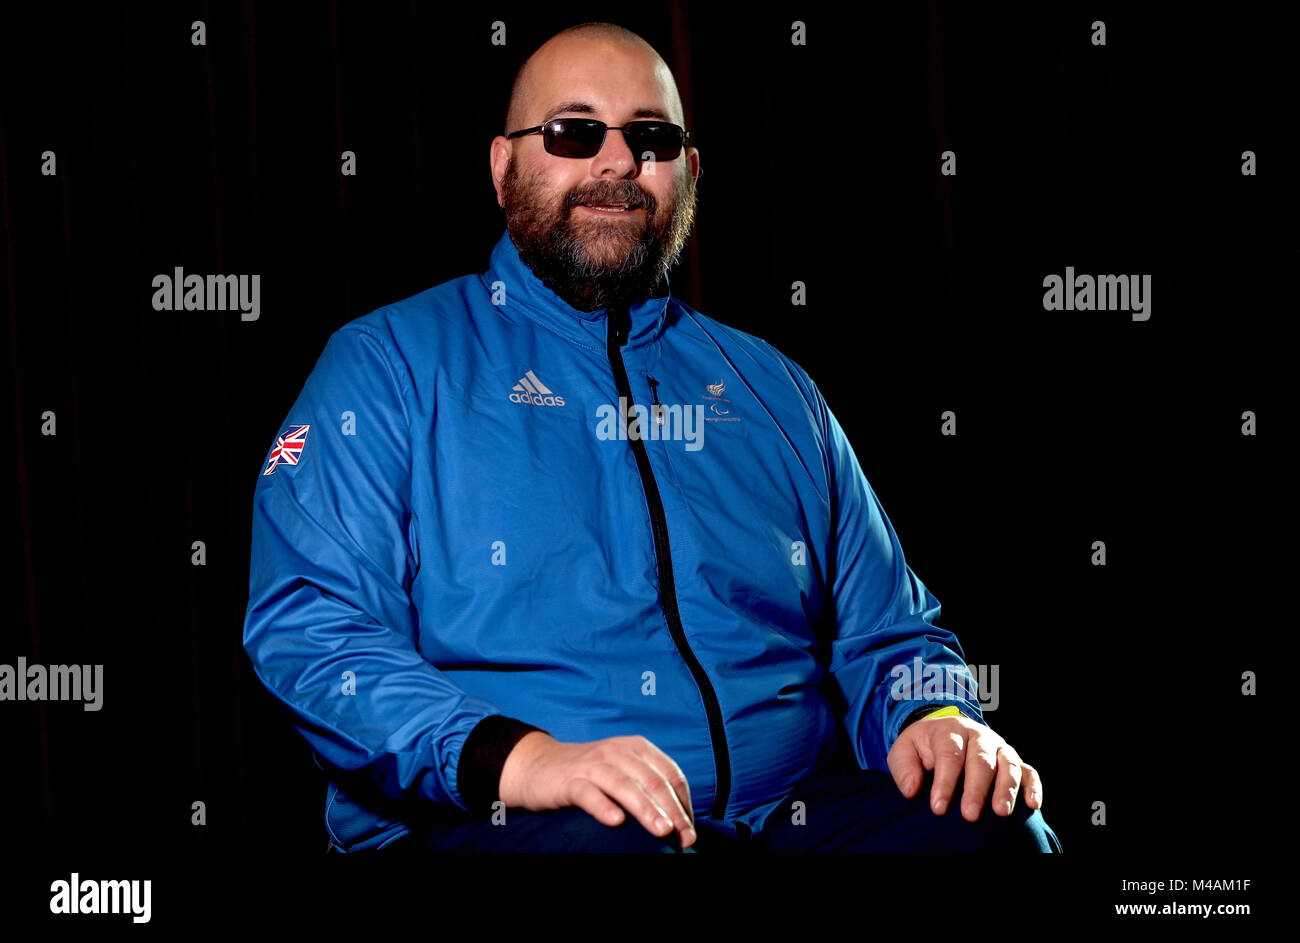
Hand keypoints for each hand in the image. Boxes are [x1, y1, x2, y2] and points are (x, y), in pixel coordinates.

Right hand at [497, 732, 697, 848]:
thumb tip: (678, 822)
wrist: (538, 765)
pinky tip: (616, 822)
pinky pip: (588, 793)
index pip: (670, 774)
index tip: (689, 831)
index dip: (684, 804)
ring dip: (646, 809)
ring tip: (662, 830)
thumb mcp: (622, 772)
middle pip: (652, 781)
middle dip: (672, 811)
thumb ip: (647, 787)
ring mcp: (593, 765)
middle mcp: (618, 752)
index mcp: (636, 748)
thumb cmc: (589, 775)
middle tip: (683, 838)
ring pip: (625, 786)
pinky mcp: (569, 780)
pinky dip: (603, 807)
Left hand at [887, 713, 1042, 820]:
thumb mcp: (904, 750)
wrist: (944, 733)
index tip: (938, 807)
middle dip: (976, 788)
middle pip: (981, 760)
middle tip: (970, 814)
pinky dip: (1033, 786)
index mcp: (950, 731)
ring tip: (1001, 812)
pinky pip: (1028, 771)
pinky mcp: (1014, 761)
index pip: (949, 755)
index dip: (945, 781)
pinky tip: (1032, 804)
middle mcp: (978, 737)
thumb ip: (904, 767)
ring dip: (1006, 788)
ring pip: (1008, 764)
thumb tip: (912, 790)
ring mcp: (999, 748)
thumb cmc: (923, 748)